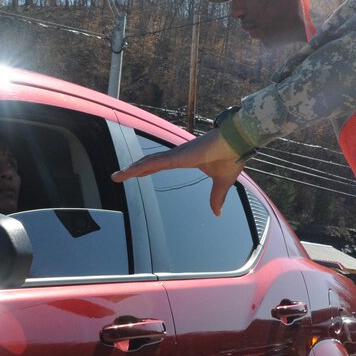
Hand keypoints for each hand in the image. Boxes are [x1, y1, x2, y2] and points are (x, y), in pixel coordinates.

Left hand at [112, 130, 243, 215]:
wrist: (238, 142)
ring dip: (132, 169)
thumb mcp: (222, 183)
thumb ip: (217, 198)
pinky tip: (130, 171)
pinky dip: (142, 166)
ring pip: (149, 162)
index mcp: (185, 159)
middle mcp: (177, 155)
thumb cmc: (231, 157)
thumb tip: (217, 213)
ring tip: (117, 176)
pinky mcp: (179, 156)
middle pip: (150, 163)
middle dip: (134, 169)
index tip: (135, 173)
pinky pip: (156, 162)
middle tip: (119, 175)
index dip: (147, 168)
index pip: (160, 164)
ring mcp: (176, 155)